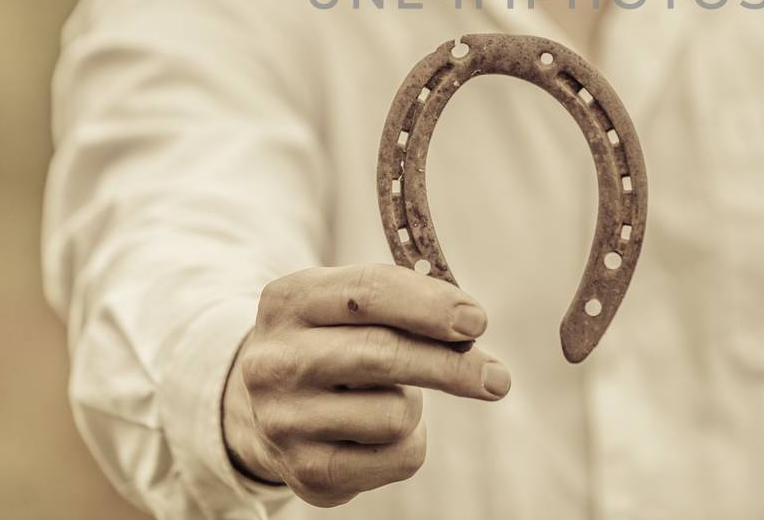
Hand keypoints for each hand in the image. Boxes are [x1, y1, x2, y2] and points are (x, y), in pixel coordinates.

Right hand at [223, 263, 510, 506]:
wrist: (265, 408)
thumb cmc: (331, 341)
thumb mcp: (348, 307)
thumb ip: (403, 305)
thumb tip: (470, 328)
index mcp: (288, 300)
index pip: (368, 292)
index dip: (430, 305)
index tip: (477, 320)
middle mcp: (274, 360)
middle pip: (383, 355)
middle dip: (451, 365)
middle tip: (498, 378)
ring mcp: (284, 420)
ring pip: (396, 413)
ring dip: (415, 406)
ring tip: (390, 397)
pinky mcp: (305, 471)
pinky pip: (397, 458)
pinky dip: (410, 444)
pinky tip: (381, 433)